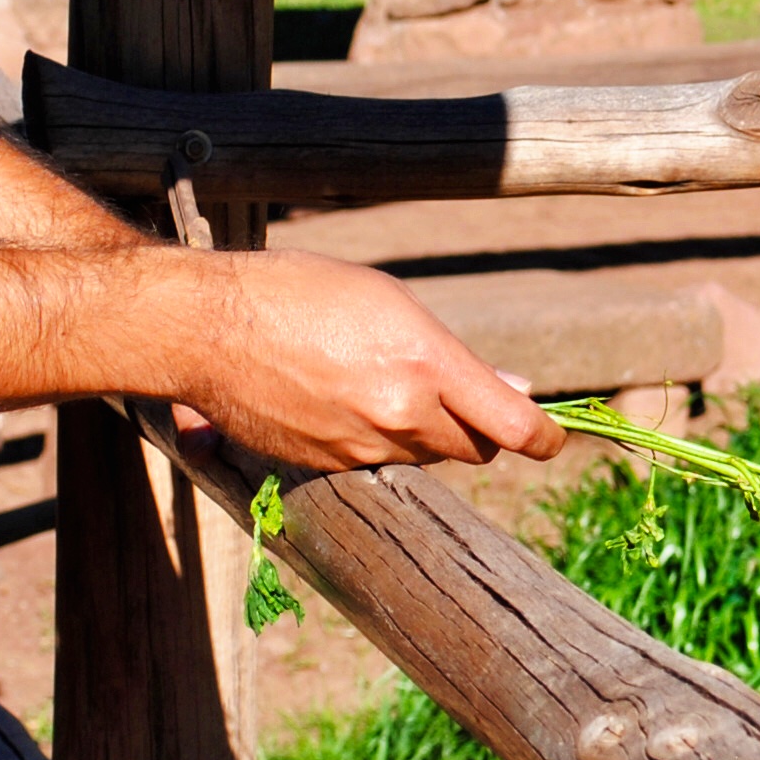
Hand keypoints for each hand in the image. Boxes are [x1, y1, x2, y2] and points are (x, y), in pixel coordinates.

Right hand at [167, 249, 565, 473]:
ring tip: (386, 381)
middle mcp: (400, 412)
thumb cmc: (300, 292)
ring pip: (425, 456)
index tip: (552, 438)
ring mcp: (362, 447)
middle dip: (478, 427)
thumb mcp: (388, 301)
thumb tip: (515, 389)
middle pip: (474, 447)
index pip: (513, 426)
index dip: (544, 438)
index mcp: (424, 361)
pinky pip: (378, 463)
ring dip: (427, 432)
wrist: (207, 326)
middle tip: (461, 394)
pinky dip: (380, 441)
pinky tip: (345, 399)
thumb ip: (455, 356)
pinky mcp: (328, 467)